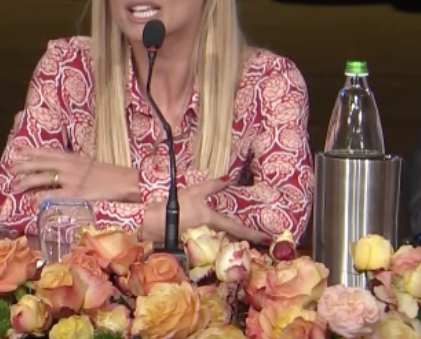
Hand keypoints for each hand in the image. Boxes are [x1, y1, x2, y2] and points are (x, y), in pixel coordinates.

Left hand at [9, 147, 140, 201]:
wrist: (125, 182)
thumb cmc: (110, 176)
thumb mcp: (90, 165)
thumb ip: (75, 166)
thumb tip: (62, 170)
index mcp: (73, 157)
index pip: (48, 151)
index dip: (32, 151)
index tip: (18, 150)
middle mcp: (69, 165)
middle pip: (41, 163)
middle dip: (24, 165)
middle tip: (11, 168)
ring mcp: (70, 179)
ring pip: (42, 178)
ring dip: (26, 182)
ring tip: (14, 186)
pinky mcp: (74, 194)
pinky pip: (53, 196)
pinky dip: (40, 198)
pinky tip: (31, 202)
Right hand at [142, 178, 268, 244]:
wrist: (151, 221)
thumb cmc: (174, 205)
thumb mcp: (194, 191)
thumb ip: (212, 185)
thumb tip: (229, 178)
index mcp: (213, 220)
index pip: (238, 229)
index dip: (254, 234)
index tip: (269, 240)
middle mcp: (210, 233)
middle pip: (231, 239)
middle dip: (243, 240)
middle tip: (256, 240)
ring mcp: (201, 241)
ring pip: (220, 241)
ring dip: (229, 241)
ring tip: (238, 239)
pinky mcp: (191, 243)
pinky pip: (207, 243)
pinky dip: (213, 241)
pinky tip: (212, 238)